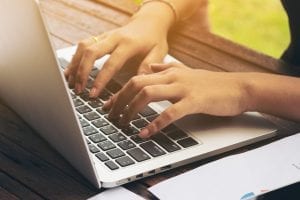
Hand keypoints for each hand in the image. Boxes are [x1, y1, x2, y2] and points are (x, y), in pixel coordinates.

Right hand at [64, 11, 170, 97]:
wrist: (150, 22)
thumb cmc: (155, 40)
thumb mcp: (158, 53)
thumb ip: (148, 67)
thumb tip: (137, 84)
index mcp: (129, 44)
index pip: (111, 63)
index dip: (100, 80)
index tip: (93, 94)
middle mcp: (114, 37)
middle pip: (90, 52)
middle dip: (82, 72)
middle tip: (78, 90)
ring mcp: (105, 36)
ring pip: (83, 47)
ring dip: (75, 65)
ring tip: (71, 83)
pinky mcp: (100, 37)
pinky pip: (83, 45)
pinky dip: (75, 58)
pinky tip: (70, 71)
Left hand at [103, 62, 250, 137]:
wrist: (238, 87)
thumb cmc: (212, 84)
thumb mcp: (186, 73)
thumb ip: (166, 70)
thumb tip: (150, 68)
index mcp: (169, 72)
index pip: (137, 79)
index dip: (119, 92)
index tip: (108, 105)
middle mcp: (173, 77)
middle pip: (137, 84)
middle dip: (120, 100)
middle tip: (111, 116)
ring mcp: (183, 88)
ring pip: (148, 94)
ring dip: (132, 110)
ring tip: (124, 124)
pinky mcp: (194, 101)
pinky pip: (170, 113)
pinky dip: (155, 124)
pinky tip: (145, 133)